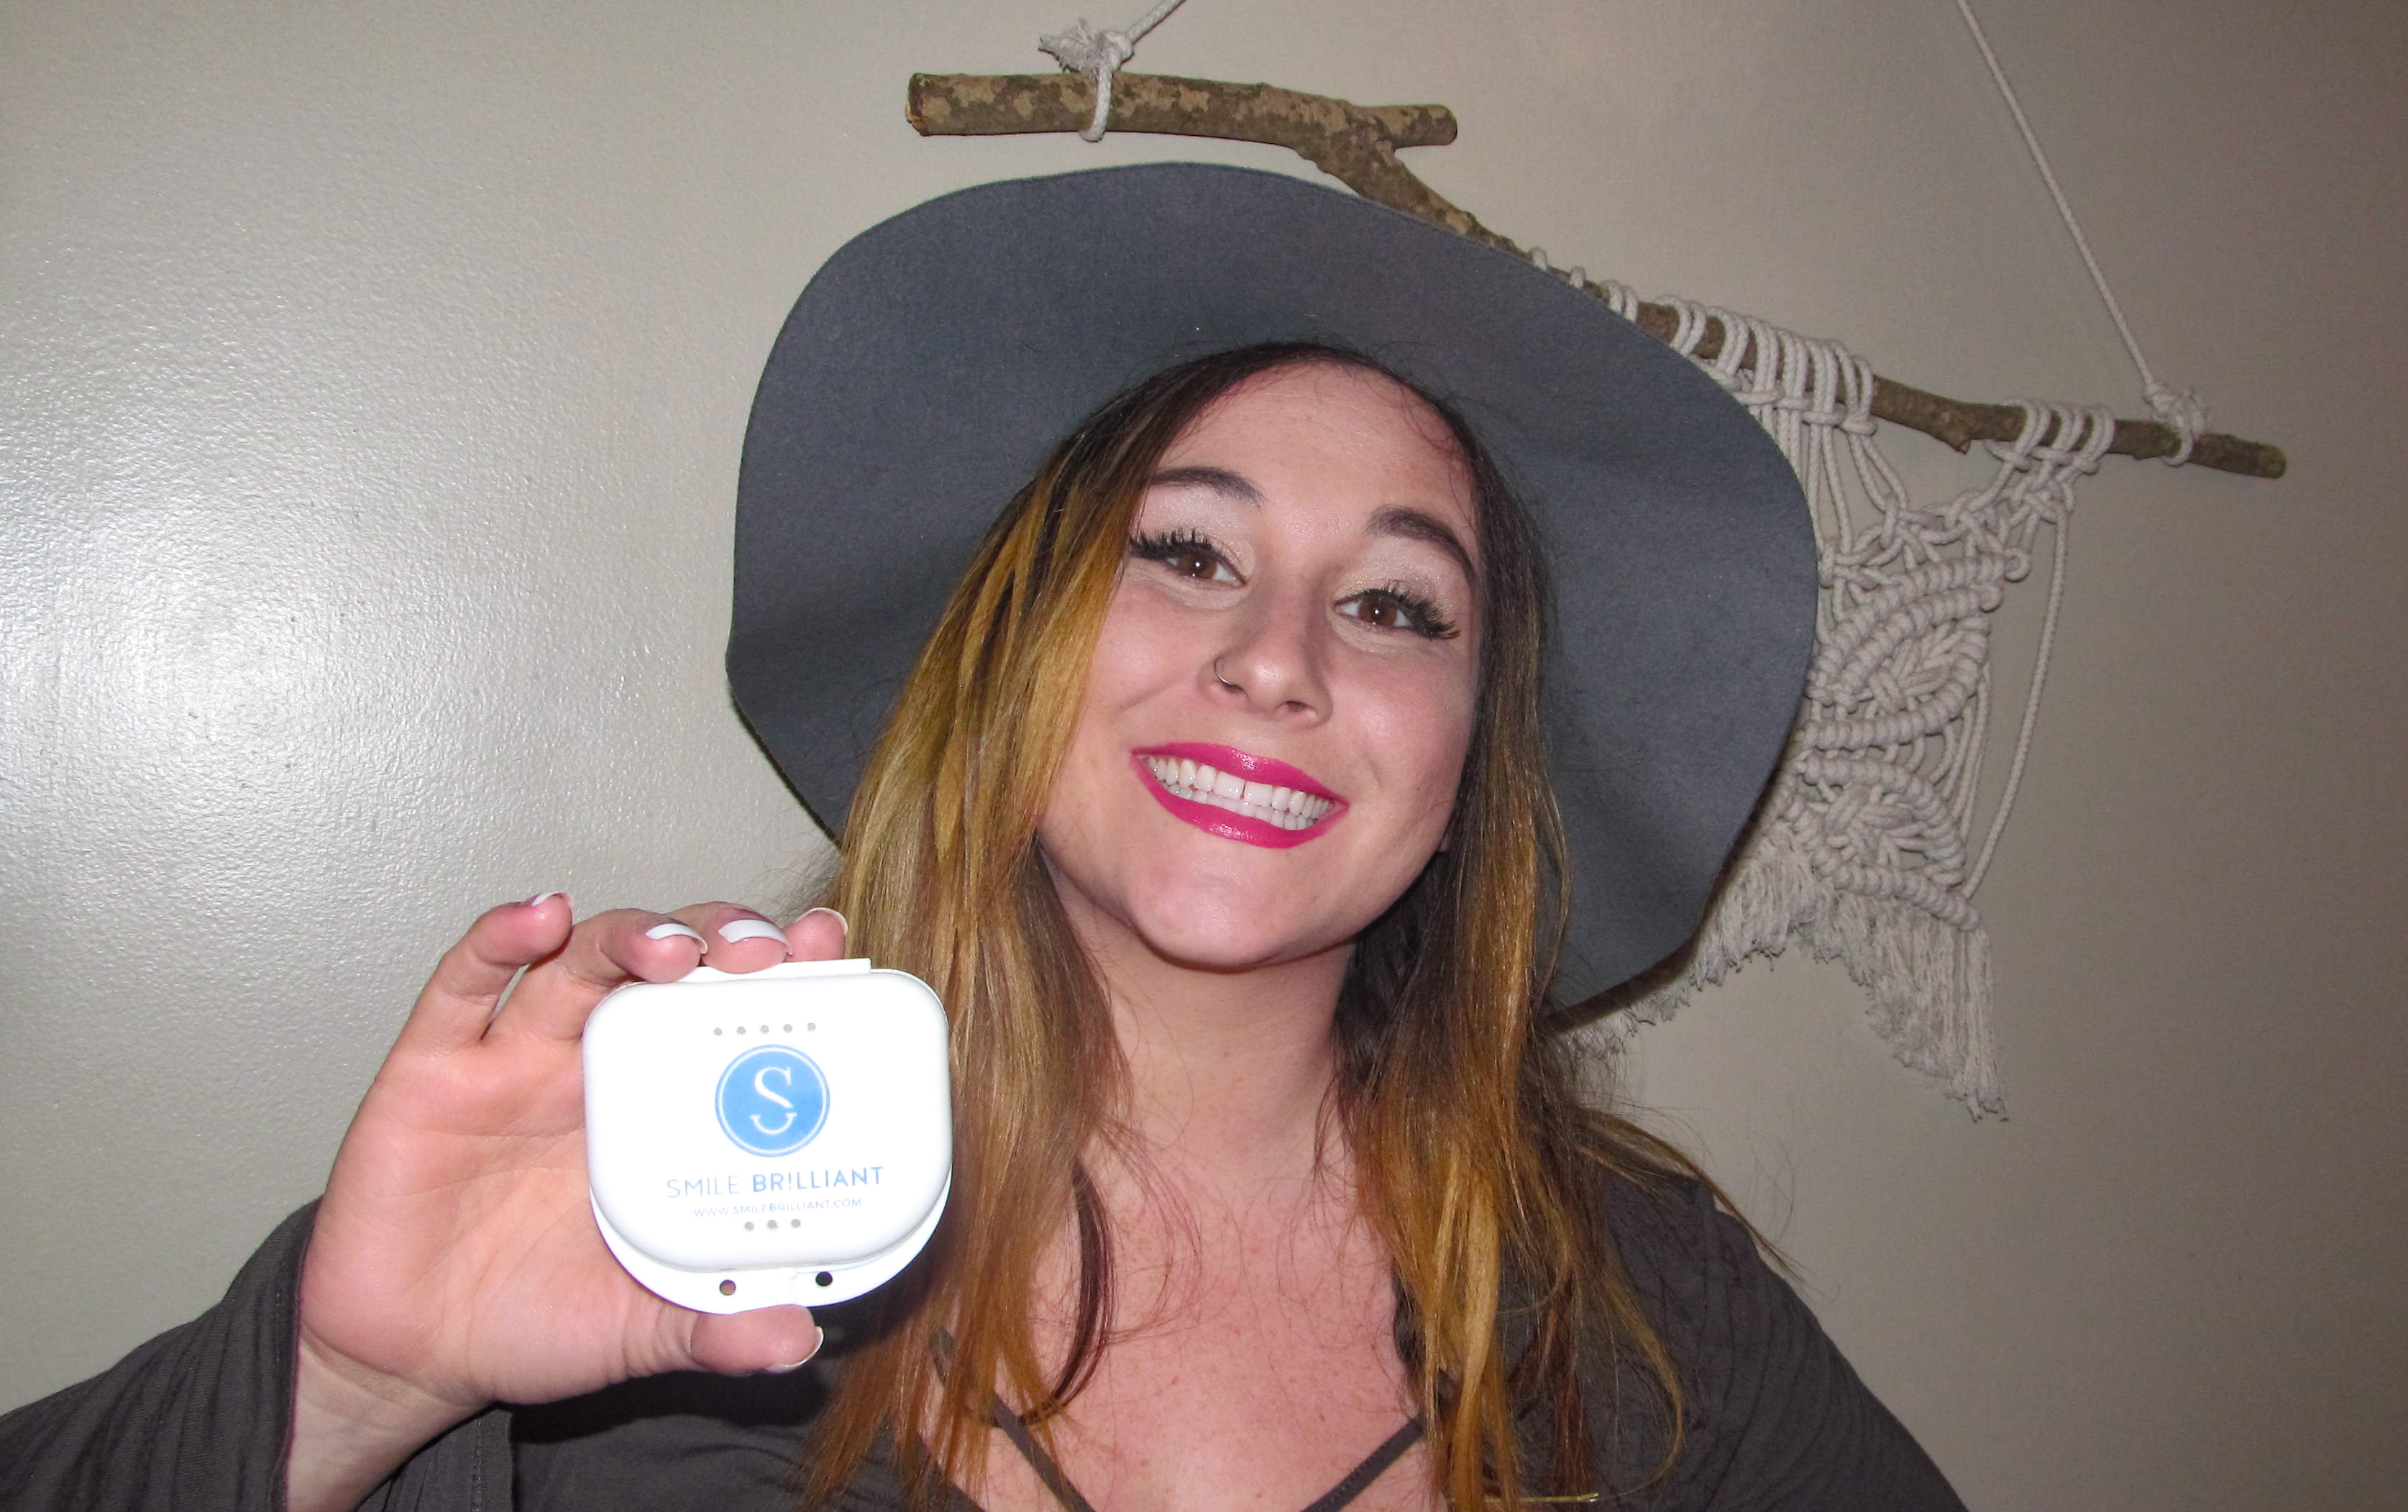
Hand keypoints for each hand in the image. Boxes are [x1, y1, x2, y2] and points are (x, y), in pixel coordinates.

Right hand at [287, 898, 847, 1511]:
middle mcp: (599, 1065)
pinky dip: (499, 938)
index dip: (784, 973)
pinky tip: (539, 918)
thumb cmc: (534, 1318)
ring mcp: (518, 1057)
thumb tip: (797, 1342)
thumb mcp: (643, 1331)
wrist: (413, 1355)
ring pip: (582, 959)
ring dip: (632, 936)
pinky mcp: (434, 1068)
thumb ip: (716, 1329)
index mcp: (663, 1109)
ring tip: (673, 949)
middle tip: (765, 951)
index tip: (829, 951)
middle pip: (669, 964)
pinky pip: (463, 986)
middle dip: (720, 939)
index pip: (735, 1015)